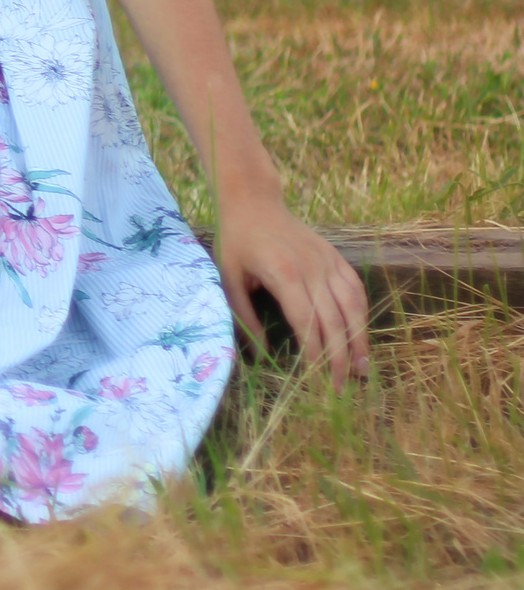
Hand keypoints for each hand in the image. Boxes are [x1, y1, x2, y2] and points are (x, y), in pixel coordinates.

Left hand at [215, 193, 369, 383]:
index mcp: (285, 275)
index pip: (308, 323)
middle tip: (341, 388)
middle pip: (335, 321)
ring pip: (353, 306)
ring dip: (359, 339)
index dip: (315, 354)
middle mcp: (313, 269)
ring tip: (362, 369)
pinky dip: (362, 313)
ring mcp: (328, 262)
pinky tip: (361, 333)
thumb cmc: (234, 241)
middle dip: (340, 358)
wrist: (252, 201)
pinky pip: (355, 288)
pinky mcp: (336, 256)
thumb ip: (245, 317)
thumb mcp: (228, 279)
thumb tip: (261, 355)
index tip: (317, 381)